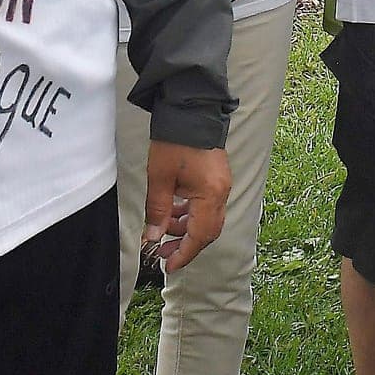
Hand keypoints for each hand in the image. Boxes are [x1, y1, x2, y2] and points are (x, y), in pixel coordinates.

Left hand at [143, 140, 231, 273]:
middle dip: (185, 245)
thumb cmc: (176, 140)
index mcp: (211, 194)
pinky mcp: (216, 178)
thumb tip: (153, 236)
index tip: (168, 265)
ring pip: (207, 219)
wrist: (191, 109)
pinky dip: (191, 214)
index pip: (200, 236)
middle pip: (207, 231)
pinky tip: (174, 212)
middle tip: (162, 253)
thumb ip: (157, 210)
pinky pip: (207, 205)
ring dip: (186, 229)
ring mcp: (221, 184)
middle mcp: (221, 192)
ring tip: (163, 231)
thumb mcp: (160, 178)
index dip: (184, 254)